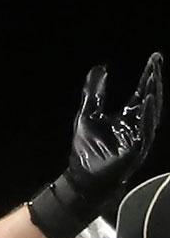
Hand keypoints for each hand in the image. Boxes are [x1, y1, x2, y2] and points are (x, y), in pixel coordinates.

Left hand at [29, 52, 162, 237]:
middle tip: (156, 63)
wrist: (81, 178)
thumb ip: (94, 93)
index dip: (149, 76)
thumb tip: (100, 68)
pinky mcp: (136, 149)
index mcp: (128, 117)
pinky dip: (147, 115)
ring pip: (151, 113)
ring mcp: (139, 137)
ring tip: (153, 78)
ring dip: (153, 95)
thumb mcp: (87, 114)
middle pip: (150, 99)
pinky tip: (147, 100)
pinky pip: (145, 130)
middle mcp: (137, 125)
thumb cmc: (85, 149)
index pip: (142, 92)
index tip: (155, 59)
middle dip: (154, 81)